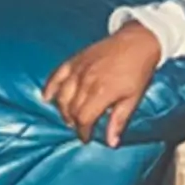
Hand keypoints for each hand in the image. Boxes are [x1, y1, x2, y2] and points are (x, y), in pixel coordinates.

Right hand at [42, 22, 162, 146]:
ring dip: (62, 110)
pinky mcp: (75, 60)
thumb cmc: (138, 70)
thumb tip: (111, 143)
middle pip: (71, 110)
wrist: (138, 41)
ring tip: (68, 117)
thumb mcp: (133, 98)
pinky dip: (50, 87)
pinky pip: (56, 75)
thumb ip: (118, 121)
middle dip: (74, 123)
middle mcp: (86, 81)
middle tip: (79, 128)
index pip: (84, 119)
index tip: (86, 138)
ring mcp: (78, 69)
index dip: (83, 132)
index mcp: (102, 92)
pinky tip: (47, 97)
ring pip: (61, 96)